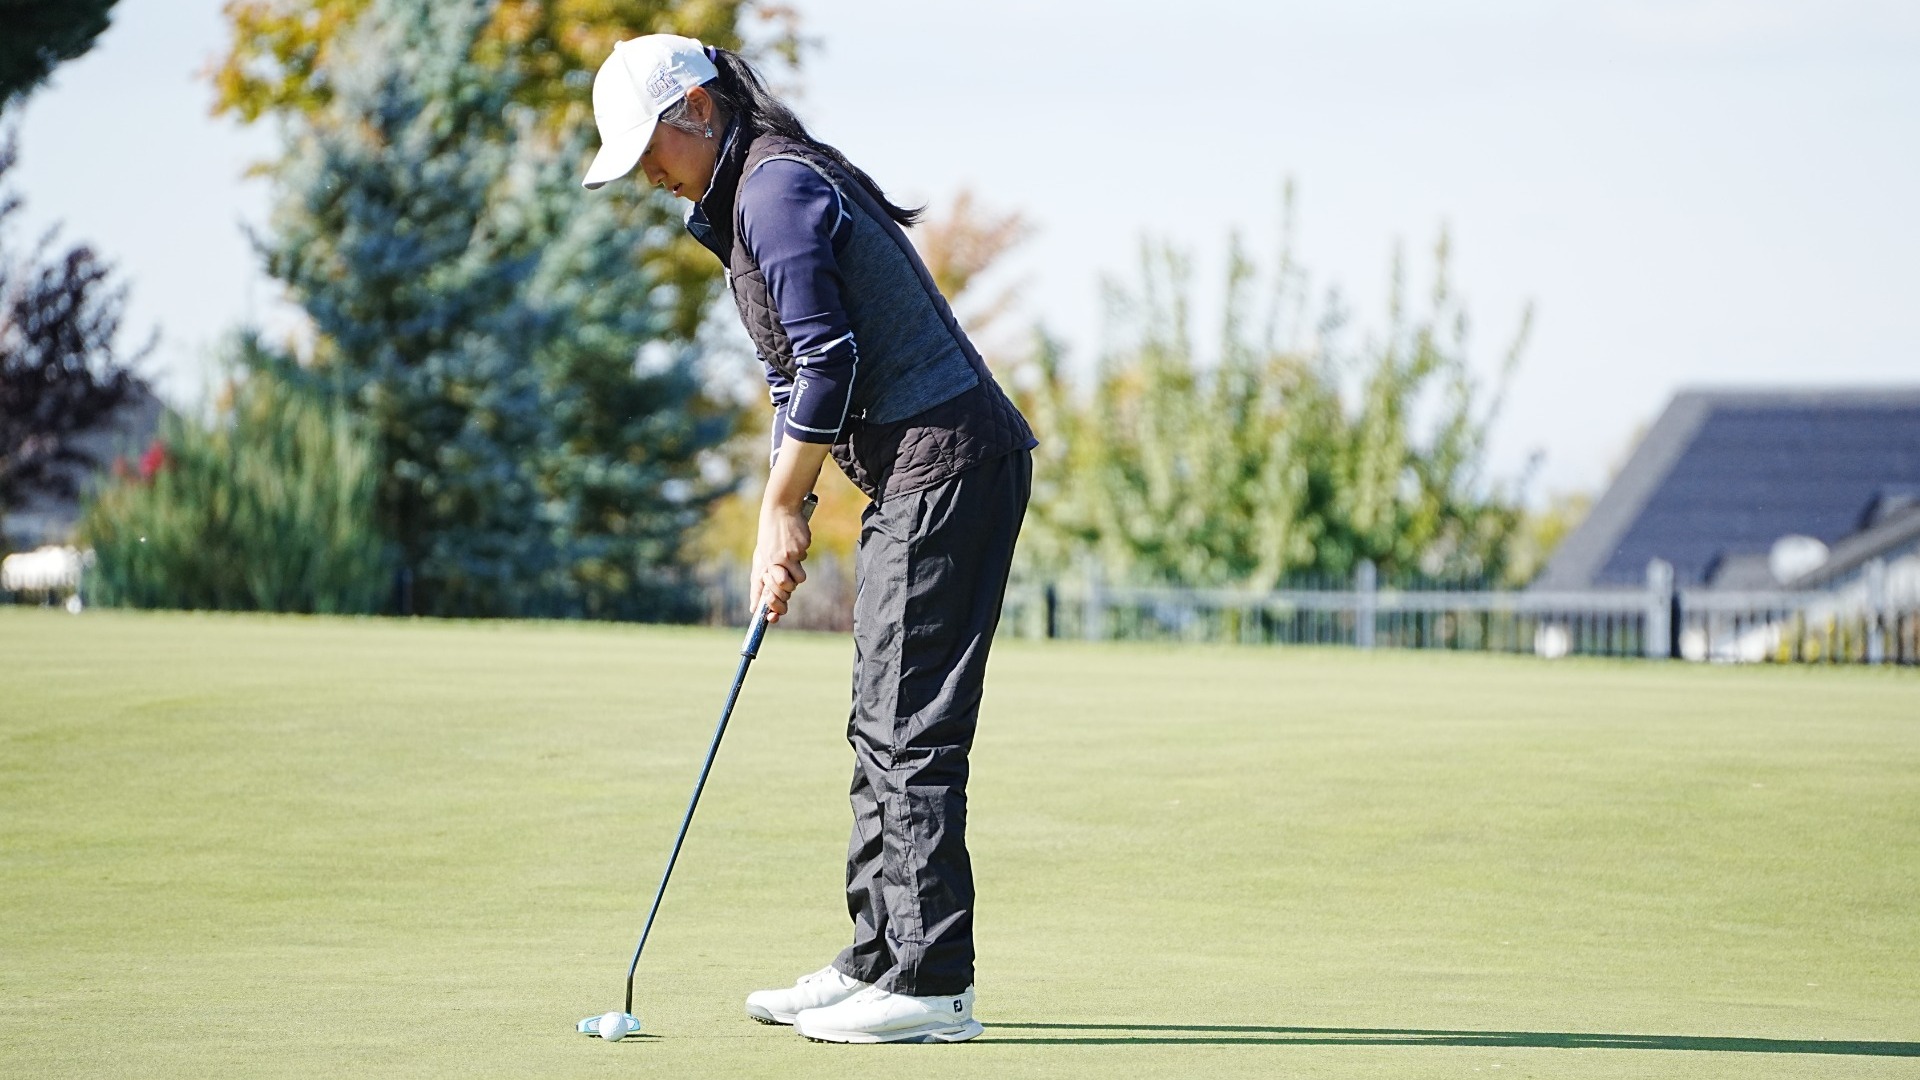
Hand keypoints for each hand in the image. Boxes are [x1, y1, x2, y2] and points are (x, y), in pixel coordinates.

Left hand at [750, 501, 811, 623]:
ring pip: (799, 579)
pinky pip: (804, 560)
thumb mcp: (760, 559)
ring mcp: (788, 556)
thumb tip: (754, 608)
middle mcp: (774, 564)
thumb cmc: (769, 537)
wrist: (780, 511)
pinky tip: (794, 543)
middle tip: (783, 577)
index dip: (773, 608)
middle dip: (786, 589)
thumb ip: (758, 585)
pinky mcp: (800, 548)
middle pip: (787, 591)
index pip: (769, 595)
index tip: (773, 616)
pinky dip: (801, 554)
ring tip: (790, 557)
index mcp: (763, 567)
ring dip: (797, 572)